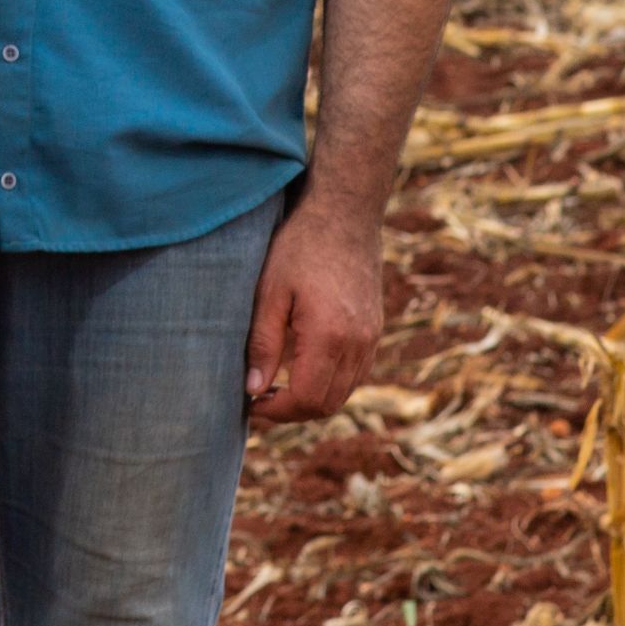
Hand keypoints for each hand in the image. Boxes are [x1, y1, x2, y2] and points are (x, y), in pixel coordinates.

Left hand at [245, 196, 383, 420]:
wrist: (345, 214)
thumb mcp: (270, 291)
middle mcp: (358, 344)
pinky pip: (356, 374)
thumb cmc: (300, 246)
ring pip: (345, 393)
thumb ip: (263, 344)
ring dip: (312, 399)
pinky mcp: (374, 330)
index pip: (306, 398)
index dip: (276, 410)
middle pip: (327, 404)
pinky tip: (304, 369)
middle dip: (292, 411)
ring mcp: (371, 338)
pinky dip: (331, 383)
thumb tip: (253, 389)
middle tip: (259, 399)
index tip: (250, 403)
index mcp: (330, 337)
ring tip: (277, 387)